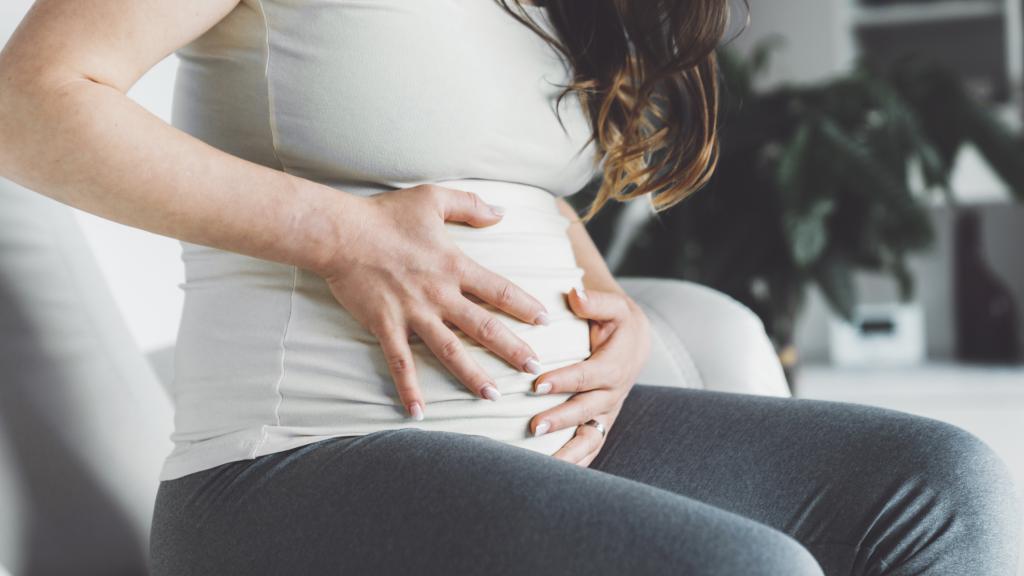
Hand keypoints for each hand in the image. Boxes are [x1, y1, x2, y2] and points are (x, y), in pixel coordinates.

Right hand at [315, 184, 549, 419]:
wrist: (341, 233)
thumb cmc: (385, 214)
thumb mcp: (433, 198)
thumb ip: (470, 205)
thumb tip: (501, 212)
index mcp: (454, 265)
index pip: (499, 290)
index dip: (524, 306)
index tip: (544, 322)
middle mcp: (439, 294)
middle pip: (484, 327)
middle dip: (512, 349)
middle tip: (534, 369)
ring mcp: (413, 313)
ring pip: (450, 351)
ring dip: (473, 375)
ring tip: (493, 395)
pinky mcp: (385, 326)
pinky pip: (400, 363)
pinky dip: (409, 389)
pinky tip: (419, 413)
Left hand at [529, 287, 650, 466]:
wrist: (635, 342)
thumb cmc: (617, 321)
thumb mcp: (613, 305)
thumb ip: (595, 301)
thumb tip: (575, 295)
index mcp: (615, 364)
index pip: (589, 375)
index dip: (565, 381)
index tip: (537, 384)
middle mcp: (613, 393)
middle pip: (587, 411)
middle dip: (560, 420)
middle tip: (532, 427)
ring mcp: (608, 412)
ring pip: (591, 438)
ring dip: (568, 452)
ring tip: (543, 465)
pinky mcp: (601, 423)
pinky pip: (590, 447)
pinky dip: (574, 463)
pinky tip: (551, 476)